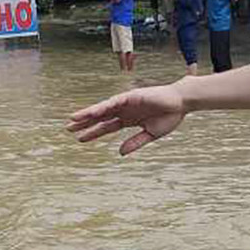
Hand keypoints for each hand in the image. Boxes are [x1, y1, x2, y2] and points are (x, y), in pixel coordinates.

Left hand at [68, 84, 187, 155]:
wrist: (182, 103)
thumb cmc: (169, 116)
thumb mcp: (150, 134)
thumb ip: (135, 143)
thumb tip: (120, 153)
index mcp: (129, 119)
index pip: (107, 127)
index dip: (93, 133)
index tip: (80, 139)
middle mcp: (125, 110)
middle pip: (100, 117)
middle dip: (85, 123)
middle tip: (68, 129)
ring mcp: (126, 102)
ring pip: (102, 109)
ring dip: (87, 114)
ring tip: (72, 120)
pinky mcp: (130, 96)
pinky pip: (112, 102)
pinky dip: (100, 107)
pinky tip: (90, 113)